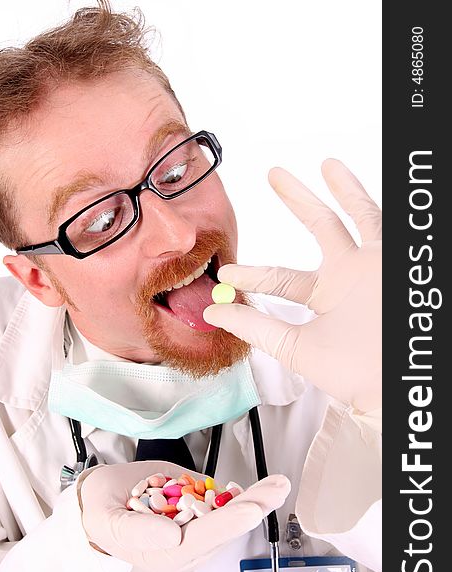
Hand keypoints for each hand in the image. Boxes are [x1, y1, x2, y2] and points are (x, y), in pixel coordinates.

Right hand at [78, 461, 289, 571]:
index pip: (203, 537)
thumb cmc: (100, 510)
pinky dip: (240, 493)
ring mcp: (192, 524)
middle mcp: (185, 543)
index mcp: (164, 553)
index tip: (251, 509)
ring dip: (255, 497)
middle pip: (225, 525)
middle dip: (254, 506)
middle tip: (277, 489)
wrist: (99, 496)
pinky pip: (221, 502)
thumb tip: (173, 537)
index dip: (229, 522)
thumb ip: (137, 531)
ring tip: (277, 484)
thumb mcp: (107, 520)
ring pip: (229, 512)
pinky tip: (257, 486)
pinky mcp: (194, 507)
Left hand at [203, 159, 380, 411]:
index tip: (225, 274)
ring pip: (354, 215)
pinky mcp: (389, 255)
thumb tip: (213, 315)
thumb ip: (257, 328)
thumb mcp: (295, 347)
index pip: (281, 278)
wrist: (391, 376)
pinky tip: (350, 175)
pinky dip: (362, 197)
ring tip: (326, 163)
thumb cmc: (350, 371)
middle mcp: (346, 276)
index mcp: (322, 298)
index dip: (251, 275)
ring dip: (341, 189)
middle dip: (296, 201)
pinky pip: (377, 218)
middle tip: (273, 175)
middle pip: (319, 228)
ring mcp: (369, 263)